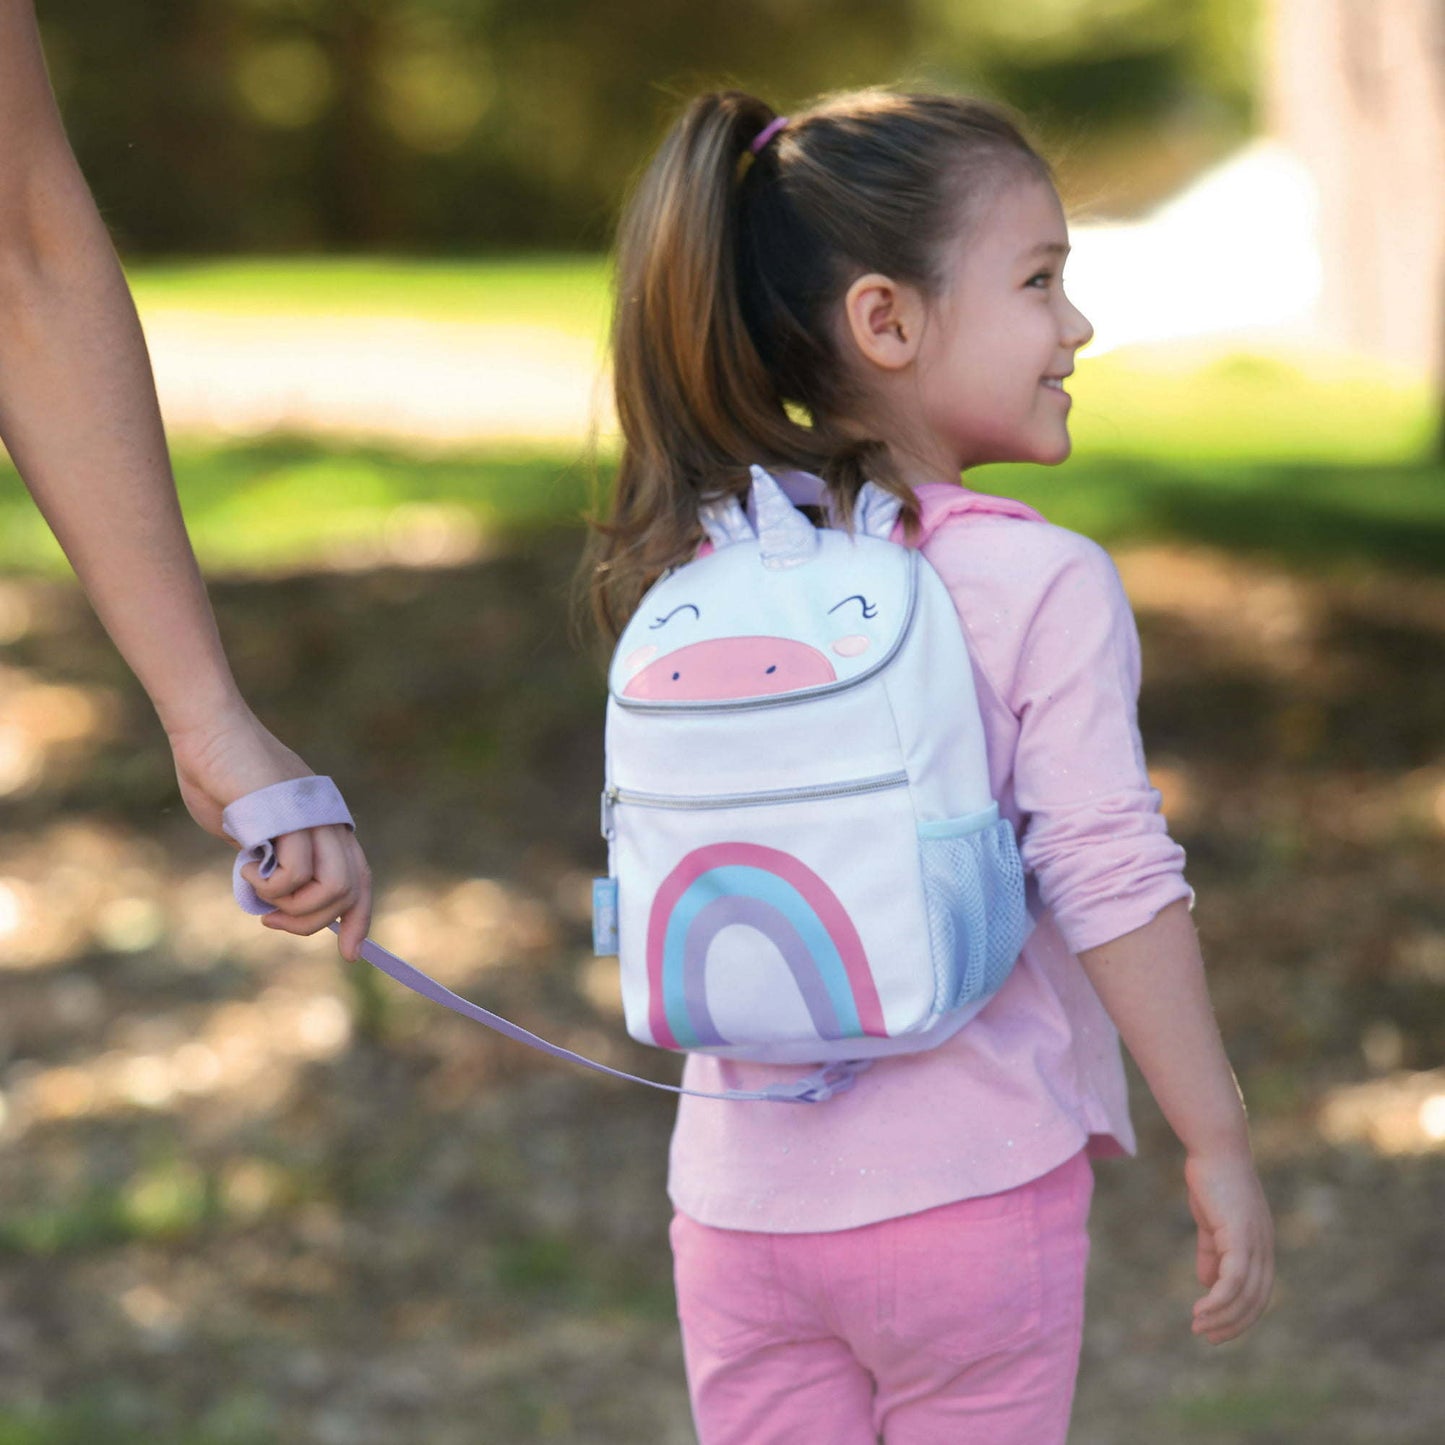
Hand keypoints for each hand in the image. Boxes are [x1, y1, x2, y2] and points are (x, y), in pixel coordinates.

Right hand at [165, 701, 372, 961]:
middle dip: (313, 923)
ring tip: (262, 900)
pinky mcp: (291, 815)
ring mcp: (313, 816)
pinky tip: (247, 867)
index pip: (359, 877)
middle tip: (273, 923)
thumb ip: (269, 859)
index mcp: (325, 822)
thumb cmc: (219, 778)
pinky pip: (297, 872)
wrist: (207, 734)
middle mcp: (329, 819)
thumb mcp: (251, 832)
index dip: (358, 917)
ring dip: (295, 908)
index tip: (351, 953)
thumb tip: (273, 899)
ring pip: (333, 886)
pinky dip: (270, 884)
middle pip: (349, 890)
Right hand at [1184, 1146, 1274, 1344]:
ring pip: (1244, 1296)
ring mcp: (1255, 1243)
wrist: (1214, 1148)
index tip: (1215, 1327)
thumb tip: (1208, 1283)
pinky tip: (1201, 1308)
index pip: (1258, 1292)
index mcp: (1260, 1245)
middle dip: (1232, 1324)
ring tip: (1198, 1326)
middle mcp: (1264, 1248)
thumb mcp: (1211, 1221)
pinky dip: (1219, 1300)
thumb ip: (1211, 1251)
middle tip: (1207, 1337)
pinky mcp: (1240, 1237)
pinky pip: (1233, 1280)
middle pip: (1256, 1301)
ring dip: (1222, 1317)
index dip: (1239, 1314)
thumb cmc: (1211, 1179)